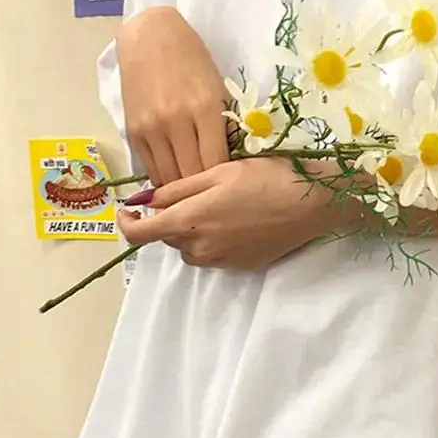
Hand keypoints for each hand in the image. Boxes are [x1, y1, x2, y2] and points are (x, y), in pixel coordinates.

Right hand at [116, 6, 227, 184]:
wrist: (151, 37)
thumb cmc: (193, 60)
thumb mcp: (217, 89)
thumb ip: (222, 126)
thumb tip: (227, 163)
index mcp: (206, 109)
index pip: (216, 163)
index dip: (222, 180)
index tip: (228, 187)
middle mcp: (177, 122)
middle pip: (191, 175)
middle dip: (202, 190)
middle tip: (213, 198)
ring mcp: (152, 128)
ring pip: (168, 178)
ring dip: (181, 189)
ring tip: (193, 194)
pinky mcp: (133, 131)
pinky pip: (150, 168)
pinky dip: (163, 177)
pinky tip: (174, 180)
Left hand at [117, 158, 358, 269]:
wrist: (312, 204)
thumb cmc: (266, 177)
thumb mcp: (219, 172)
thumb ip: (177, 189)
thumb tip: (143, 201)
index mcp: (190, 221)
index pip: (141, 234)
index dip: (126, 223)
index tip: (127, 208)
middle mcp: (200, 247)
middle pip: (168, 238)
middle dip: (168, 218)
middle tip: (190, 192)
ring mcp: (221, 261)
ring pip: (190, 249)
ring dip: (190, 231)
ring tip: (216, 205)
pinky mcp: (241, 266)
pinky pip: (213, 255)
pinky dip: (212, 239)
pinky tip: (236, 219)